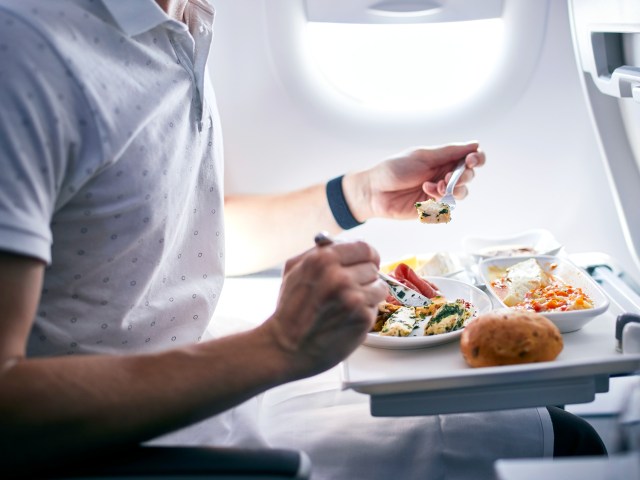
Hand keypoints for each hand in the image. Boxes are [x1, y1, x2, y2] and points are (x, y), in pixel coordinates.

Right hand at [261, 240, 386, 379]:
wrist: (286, 347)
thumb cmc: (290, 310)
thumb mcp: (294, 270)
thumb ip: (318, 252)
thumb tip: (342, 242)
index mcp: (323, 258)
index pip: (364, 247)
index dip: (367, 256)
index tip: (366, 262)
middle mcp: (340, 276)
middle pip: (373, 267)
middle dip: (364, 277)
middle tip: (349, 289)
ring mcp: (353, 297)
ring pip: (379, 286)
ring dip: (368, 295)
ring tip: (348, 304)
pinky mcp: (362, 317)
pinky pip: (376, 307)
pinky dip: (365, 312)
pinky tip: (347, 318)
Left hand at [344, 142, 485, 221]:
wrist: (374, 191)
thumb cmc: (394, 170)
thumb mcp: (422, 156)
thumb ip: (449, 152)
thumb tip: (475, 144)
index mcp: (443, 159)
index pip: (470, 158)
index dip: (477, 159)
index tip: (472, 160)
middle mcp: (443, 175)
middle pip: (469, 176)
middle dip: (464, 176)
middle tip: (448, 176)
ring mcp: (438, 193)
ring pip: (461, 193)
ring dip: (453, 189)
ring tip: (436, 186)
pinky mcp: (432, 208)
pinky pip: (447, 207)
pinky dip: (440, 200)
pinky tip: (426, 193)